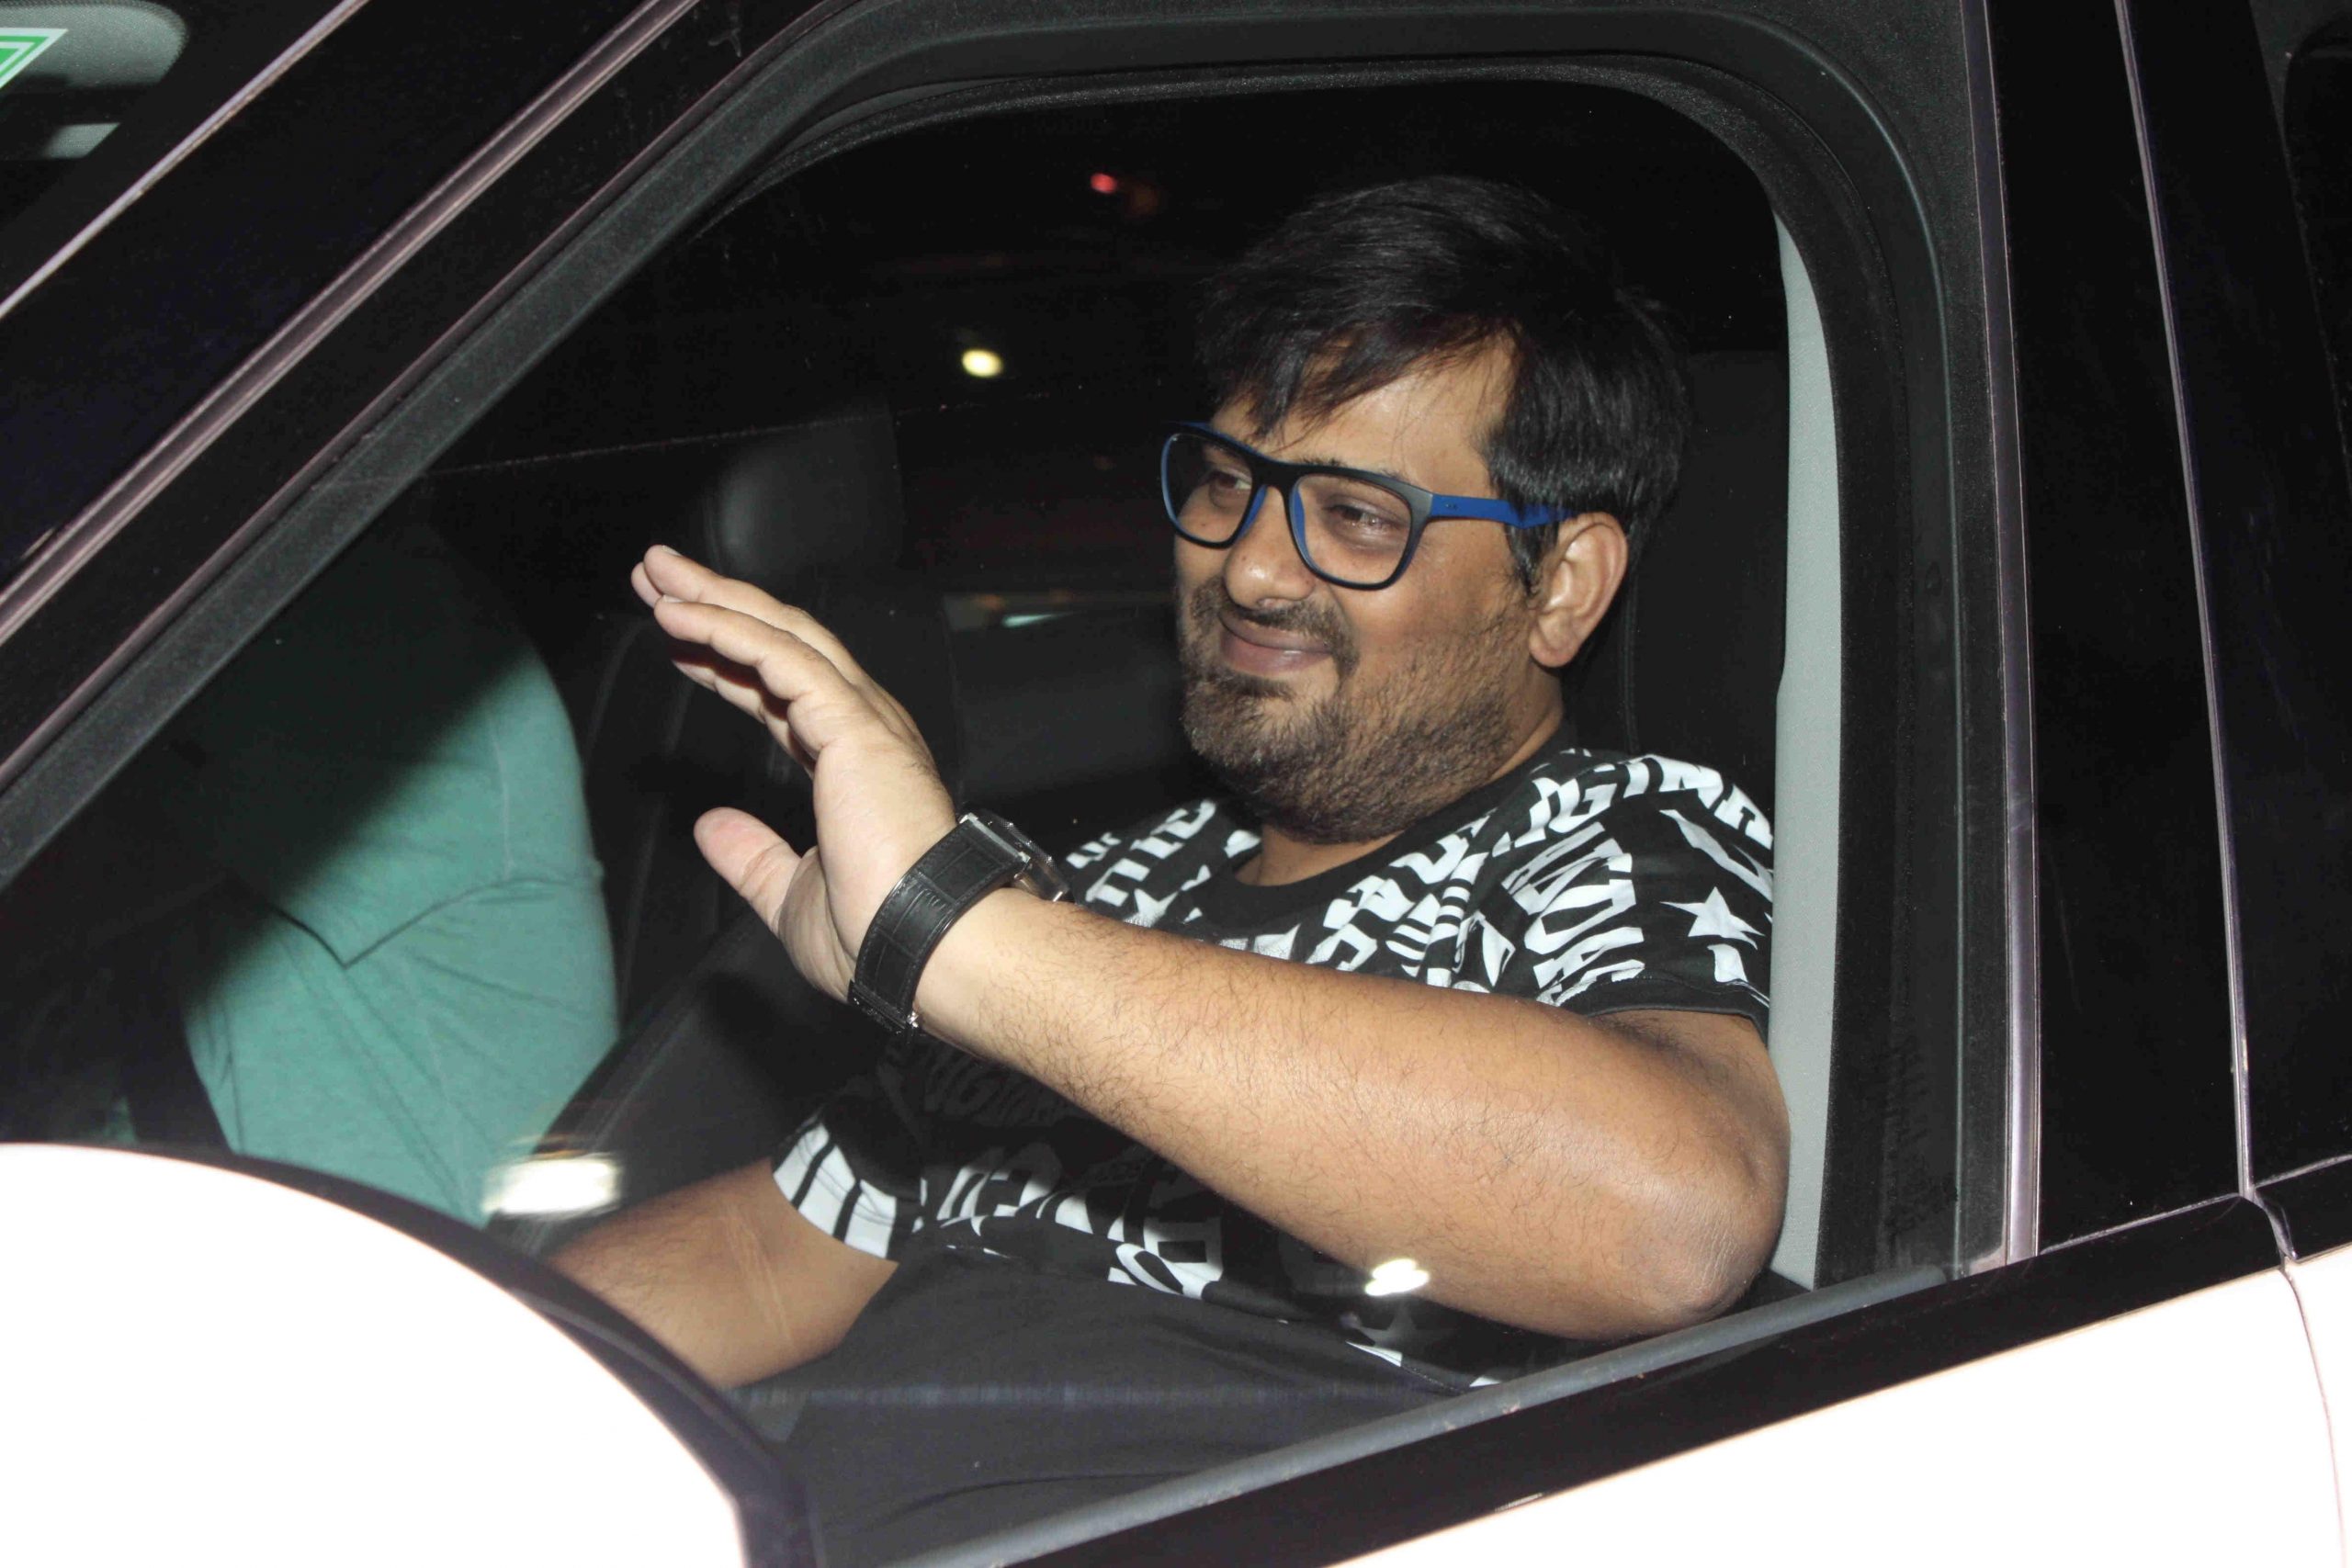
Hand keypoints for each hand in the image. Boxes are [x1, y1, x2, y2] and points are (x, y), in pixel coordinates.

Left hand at [633, 546, 955, 998]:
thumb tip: (709, 828)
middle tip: (657, 576)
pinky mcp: (853, 723)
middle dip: (718, 603)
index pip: (778, 691)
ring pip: (782, 634)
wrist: (923, 948)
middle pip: (780, 643)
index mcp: (853, 765)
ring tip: (657, 575)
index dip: (725, 660)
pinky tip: (680, 615)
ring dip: (715, 598)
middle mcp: (864, 729)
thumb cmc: (878, 935)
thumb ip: (751, 855)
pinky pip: (781, 657)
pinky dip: (728, 629)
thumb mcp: (788, 896)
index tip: (678, 641)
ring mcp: (863, 721)